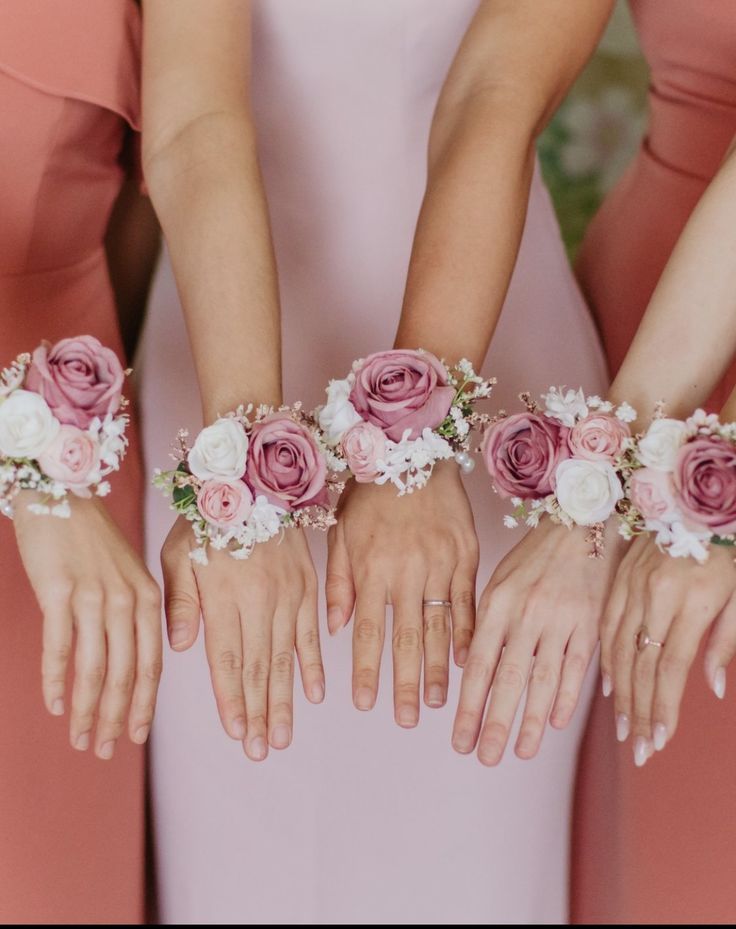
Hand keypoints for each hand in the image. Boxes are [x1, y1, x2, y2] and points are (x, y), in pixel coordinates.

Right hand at [13, 493, 161, 758]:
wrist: (61, 495)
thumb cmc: (91, 540)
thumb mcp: (125, 575)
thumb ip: (131, 616)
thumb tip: (127, 663)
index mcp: (147, 599)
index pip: (152, 665)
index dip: (143, 705)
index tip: (135, 737)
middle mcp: (126, 601)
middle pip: (126, 675)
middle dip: (117, 718)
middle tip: (105, 750)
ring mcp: (93, 597)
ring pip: (95, 670)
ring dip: (88, 710)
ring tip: (80, 739)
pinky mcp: (59, 593)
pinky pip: (60, 648)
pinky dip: (57, 681)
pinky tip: (55, 705)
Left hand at [161, 518, 323, 760]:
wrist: (256, 478)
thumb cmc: (209, 518)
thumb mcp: (179, 552)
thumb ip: (181, 600)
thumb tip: (183, 646)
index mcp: (225, 595)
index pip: (228, 659)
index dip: (232, 699)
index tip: (237, 733)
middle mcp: (261, 600)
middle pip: (259, 667)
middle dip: (260, 713)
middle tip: (261, 749)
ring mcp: (289, 595)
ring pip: (286, 657)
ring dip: (285, 700)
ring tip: (282, 735)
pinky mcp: (309, 586)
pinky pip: (312, 633)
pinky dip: (313, 665)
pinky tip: (314, 694)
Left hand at [325, 461, 477, 726]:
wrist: (414, 448)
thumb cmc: (371, 491)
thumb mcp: (342, 531)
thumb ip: (339, 582)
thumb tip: (335, 630)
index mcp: (371, 568)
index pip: (366, 632)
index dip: (365, 670)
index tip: (366, 704)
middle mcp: (406, 572)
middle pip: (407, 639)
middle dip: (407, 684)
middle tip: (408, 720)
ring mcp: (440, 564)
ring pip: (439, 626)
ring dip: (440, 667)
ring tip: (440, 702)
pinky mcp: (466, 554)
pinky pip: (468, 600)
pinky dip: (468, 631)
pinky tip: (469, 659)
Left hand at [452, 519, 621, 764]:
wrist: (581, 526)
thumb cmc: (532, 556)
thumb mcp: (497, 580)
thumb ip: (482, 622)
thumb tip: (465, 665)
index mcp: (498, 604)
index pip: (479, 664)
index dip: (468, 705)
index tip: (457, 738)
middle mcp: (527, 614)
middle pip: (509, 679)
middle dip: (495, 722)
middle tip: (483, 757)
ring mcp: (561, 620)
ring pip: (543, 679)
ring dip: (531, 721)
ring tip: (520, 753)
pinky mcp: (590, 624)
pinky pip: (577, 666)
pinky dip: (567, 695)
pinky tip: (556, 723)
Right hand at [600, 534, 735, 764]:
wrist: (694, 501)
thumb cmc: (727, 549)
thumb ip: (726, 642)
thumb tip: (711, 689)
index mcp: (690, 601)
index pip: (670, 667)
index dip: (662, 708)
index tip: (658, 741)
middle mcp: (653, 597)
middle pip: (640, 666)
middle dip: (639, 712)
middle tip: (638, 750)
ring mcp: (631, 588)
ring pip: (617, 650)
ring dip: (620, 694)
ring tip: (623, 728)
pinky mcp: (619, 581)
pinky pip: (606, 627)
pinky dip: (606, 660)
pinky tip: (609, 687)